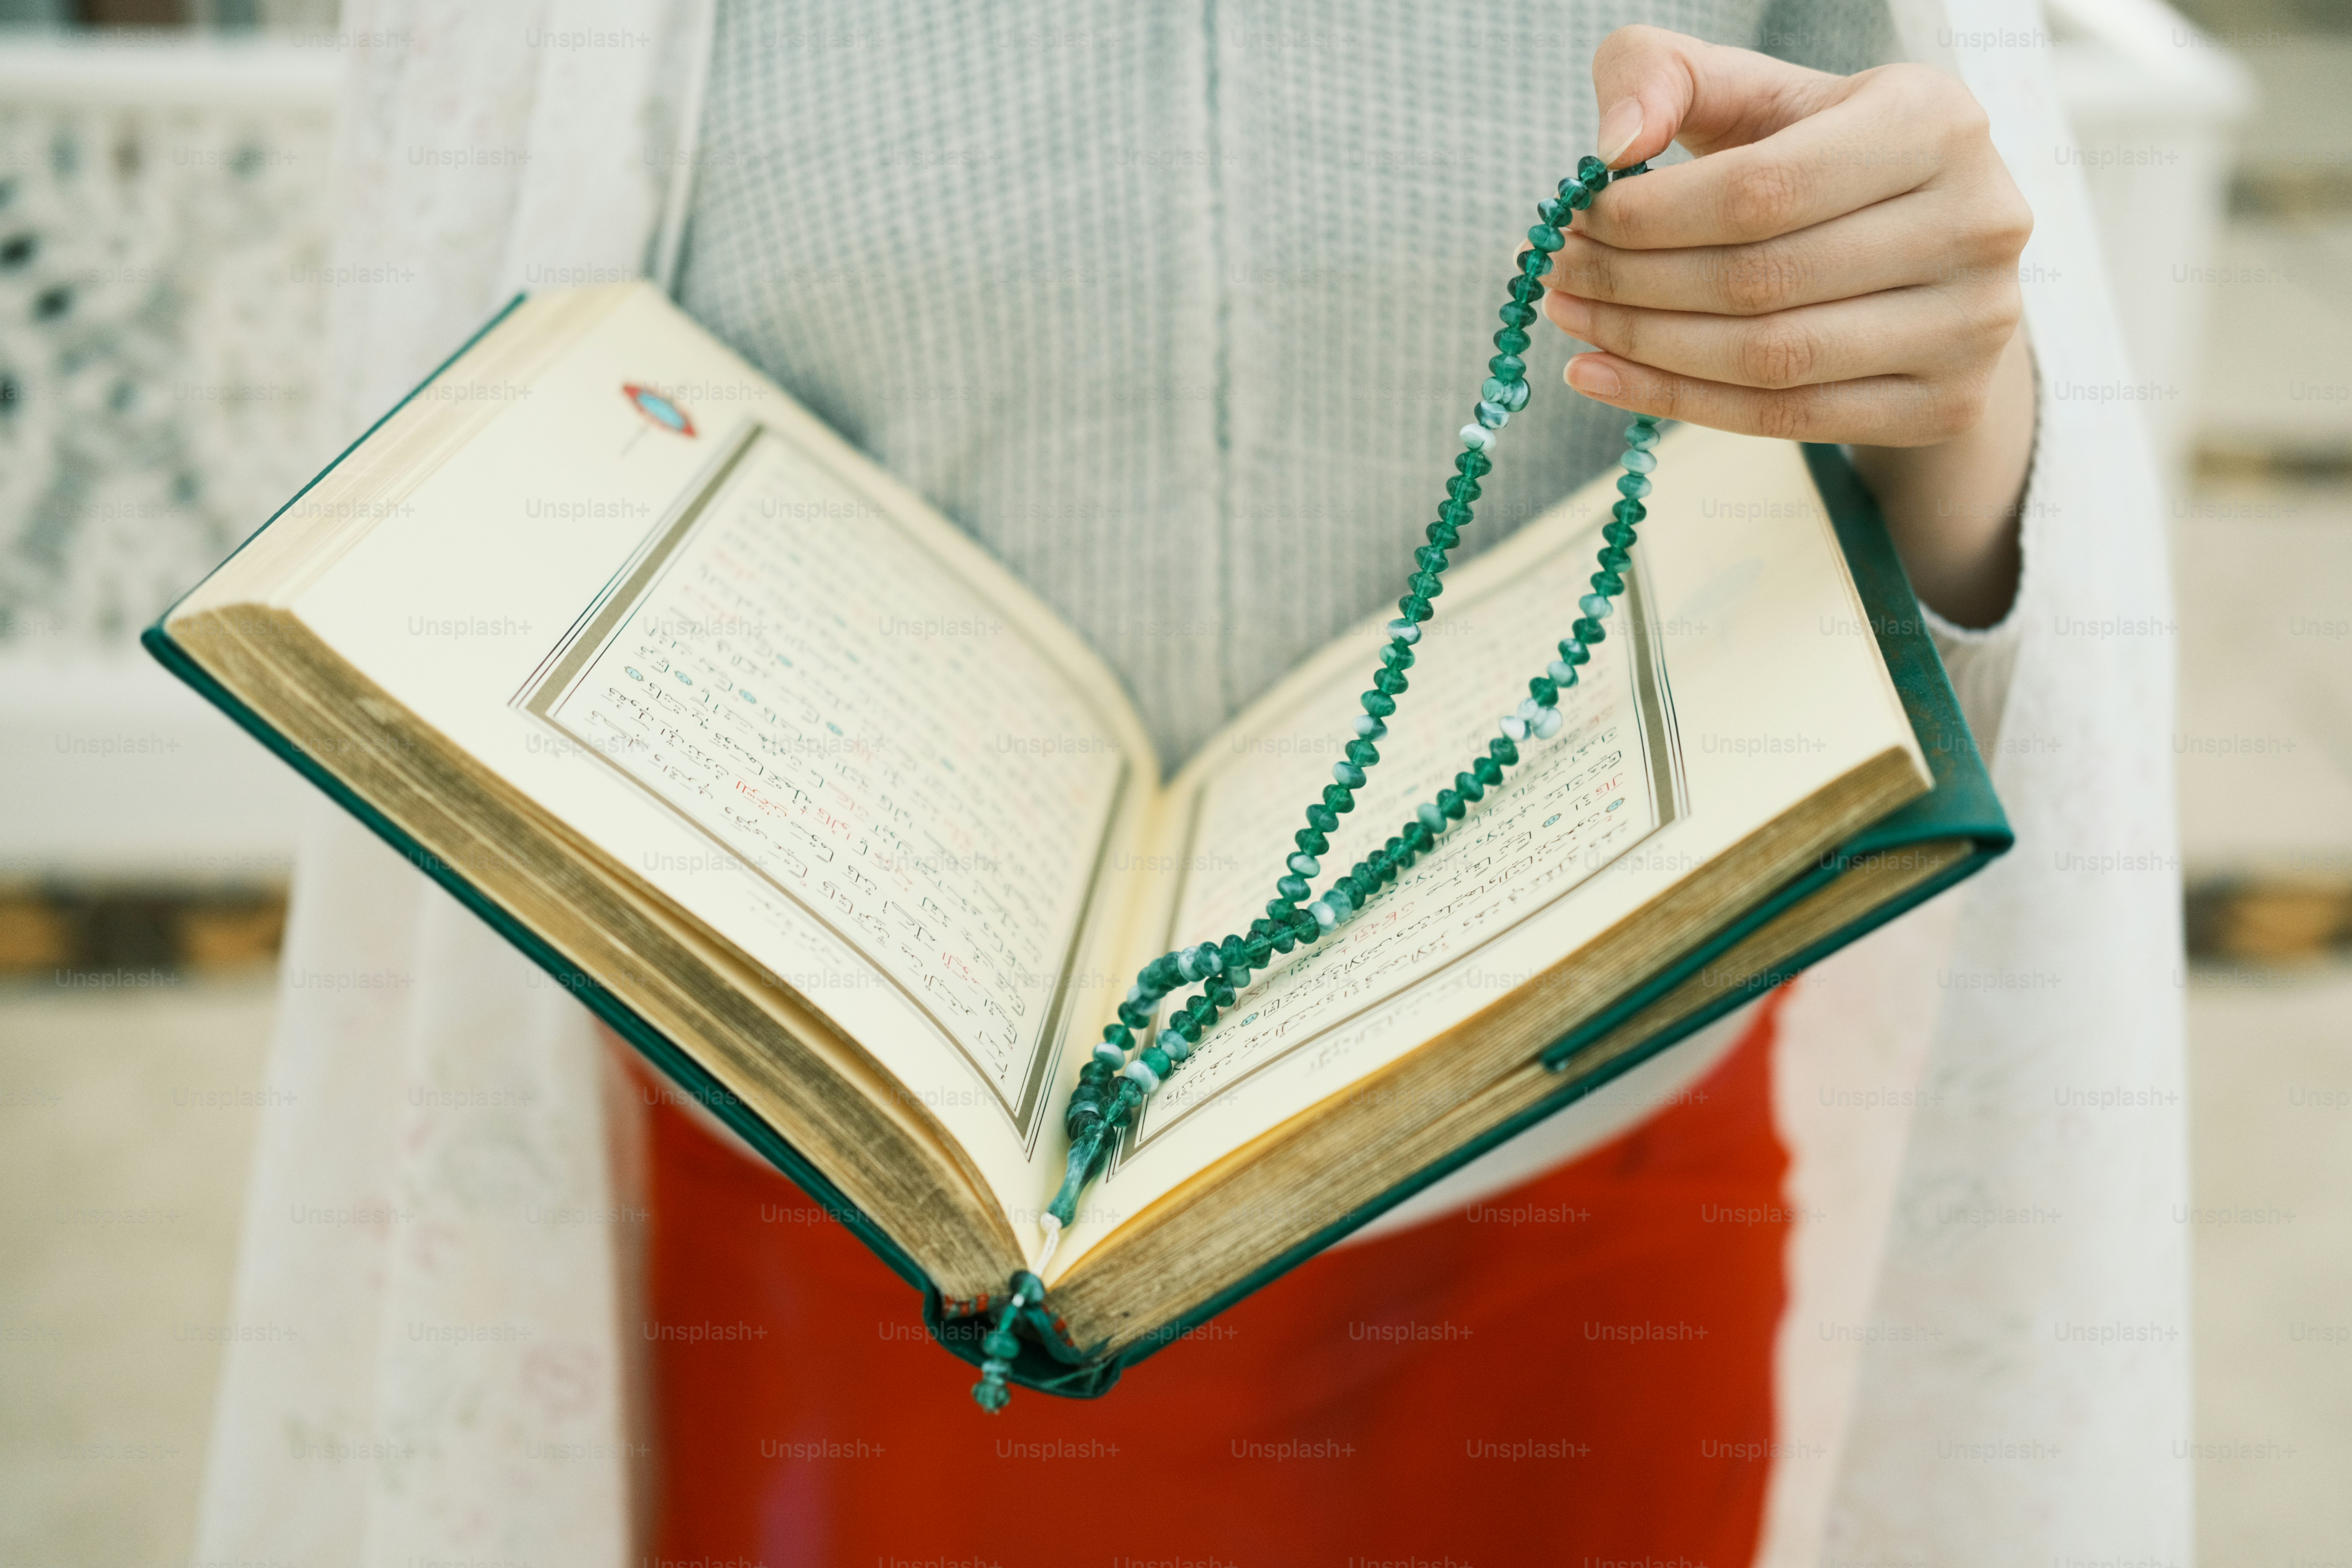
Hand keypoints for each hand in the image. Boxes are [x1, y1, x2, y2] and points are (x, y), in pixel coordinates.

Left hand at [1546, 27, 2036, 625]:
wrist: (1927, 251)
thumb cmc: (1817, 159)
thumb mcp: (1749, 93)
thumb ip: (1663, 77)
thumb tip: (1611, 146)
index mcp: (1936, 120)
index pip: (1759, 189)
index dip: (1648, 218)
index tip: (1574, 223)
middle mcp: (1977, 220)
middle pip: (1759, 279)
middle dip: (1633, 284)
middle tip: (1556, 278)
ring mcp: (1975, 324)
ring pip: (1769, 358)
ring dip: (1645, 347)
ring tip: (1573, 321)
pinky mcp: (1948, 403)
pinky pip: (1786, 420)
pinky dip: (1677, 403)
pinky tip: (1602, 377)